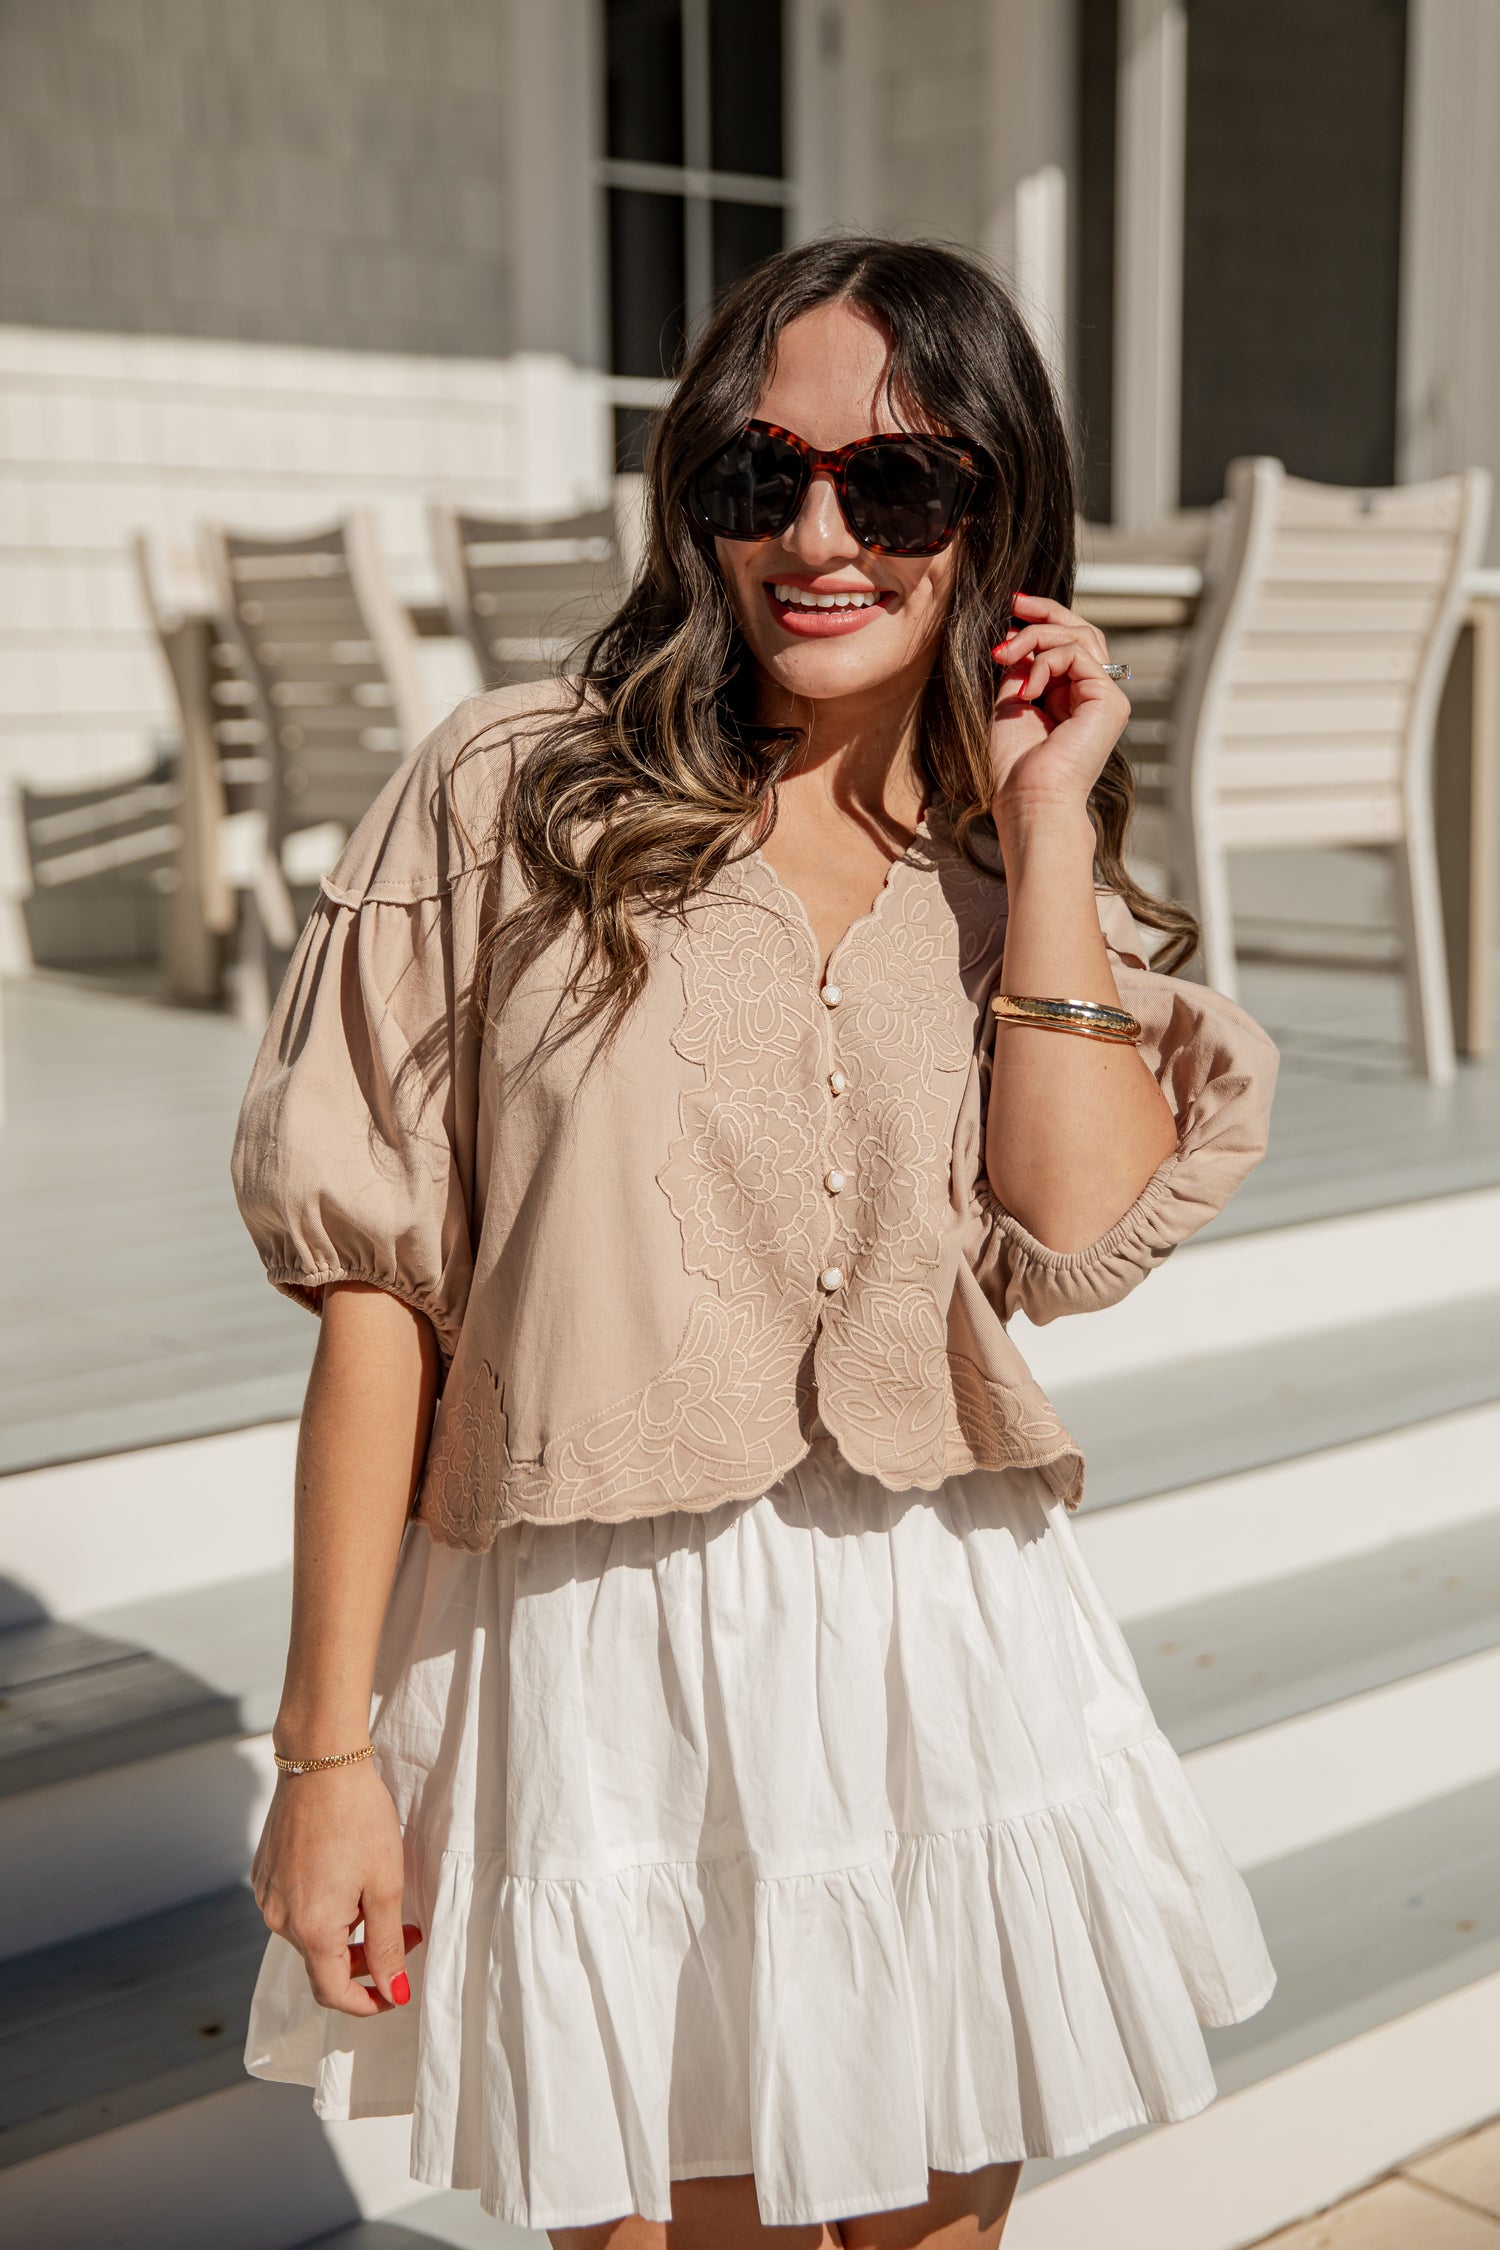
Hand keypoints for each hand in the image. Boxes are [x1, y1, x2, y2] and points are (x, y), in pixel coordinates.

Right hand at [252, 1753, 419, 2016]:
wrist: (322, 1761)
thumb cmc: (359, 1818)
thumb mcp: (385, 1885)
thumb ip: (387, 1945)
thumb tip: (393, 1993)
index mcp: (310, 1929)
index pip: (333, 1992)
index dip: (367, 2002)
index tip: (394, 1991)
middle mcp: (279, 1919)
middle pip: (321, 1963)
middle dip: (363, 1959)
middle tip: (404, 1933)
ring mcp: (267, 1895)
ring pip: (309, 1934)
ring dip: (344, 1930)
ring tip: (375, 1894)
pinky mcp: (264, 1873)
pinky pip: (294, 1907)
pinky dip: (323, 1906)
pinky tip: (346, 1874)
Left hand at [987, 590, 1129, 824]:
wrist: (1028, 800)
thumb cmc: (1014, 765)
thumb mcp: (1011, 701)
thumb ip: (1021, 668)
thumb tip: (1017, 632)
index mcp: (1074, 697)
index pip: (1068, 643)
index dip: (1042, 620)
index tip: (1012, 607)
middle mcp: (1095, 696)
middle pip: (1082, 631)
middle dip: (1045, 613)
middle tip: (1014, 603)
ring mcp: (1106, 698)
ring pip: (1080, 637)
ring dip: (1035, 638)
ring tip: (1004, 657)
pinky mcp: (1110, 702)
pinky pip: (1078, 656)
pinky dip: (1046, 663)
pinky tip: (1027, 688)